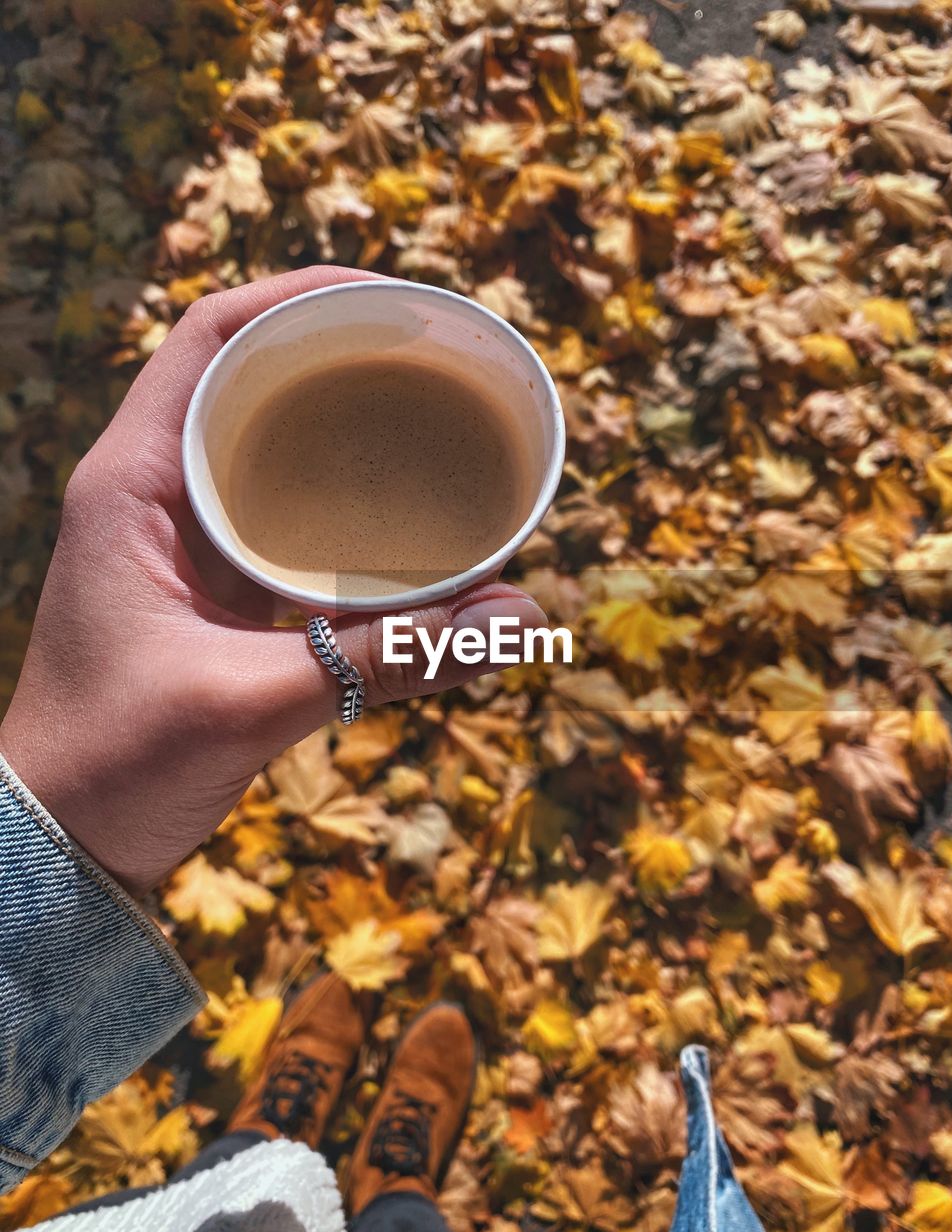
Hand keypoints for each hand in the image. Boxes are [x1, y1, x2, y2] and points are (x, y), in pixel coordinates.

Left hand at [0, 268, 546, 894]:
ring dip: (343, 427)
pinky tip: (404, 521)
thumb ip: (383, 659)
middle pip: (250, 377)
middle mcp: (155, 494)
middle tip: (435, 359)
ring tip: (431, 420)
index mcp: (133, 483)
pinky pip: (286, 517)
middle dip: (339, 355)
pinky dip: (345, 505)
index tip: (390, 298)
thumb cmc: (116, 764)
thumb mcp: (250, 704)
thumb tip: (517, 618)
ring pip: (270, 447)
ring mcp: (185, 542)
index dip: (298, 296)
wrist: (60, 842)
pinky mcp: (214, 590)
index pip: (208, 336)